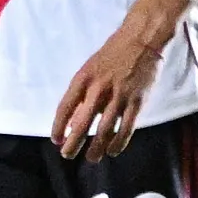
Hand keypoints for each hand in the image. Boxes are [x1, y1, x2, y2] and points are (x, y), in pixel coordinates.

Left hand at [51, 22, 162, 161]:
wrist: (141, 40)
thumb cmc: (112, 53)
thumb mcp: (89, 69)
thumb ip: (81, 94)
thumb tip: (71, 121)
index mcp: (83, 79)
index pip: (65, 108)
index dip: (58, 126)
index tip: (56, 140)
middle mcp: (98, 89)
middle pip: (82, 123)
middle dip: (73, 143)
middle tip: (67, 155)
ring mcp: (119, 96)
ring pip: (105, 130)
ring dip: (96, 148)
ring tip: (91, 158)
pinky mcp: (137, 101)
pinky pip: (126, 128)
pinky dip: (119, 142)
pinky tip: (112, 151)